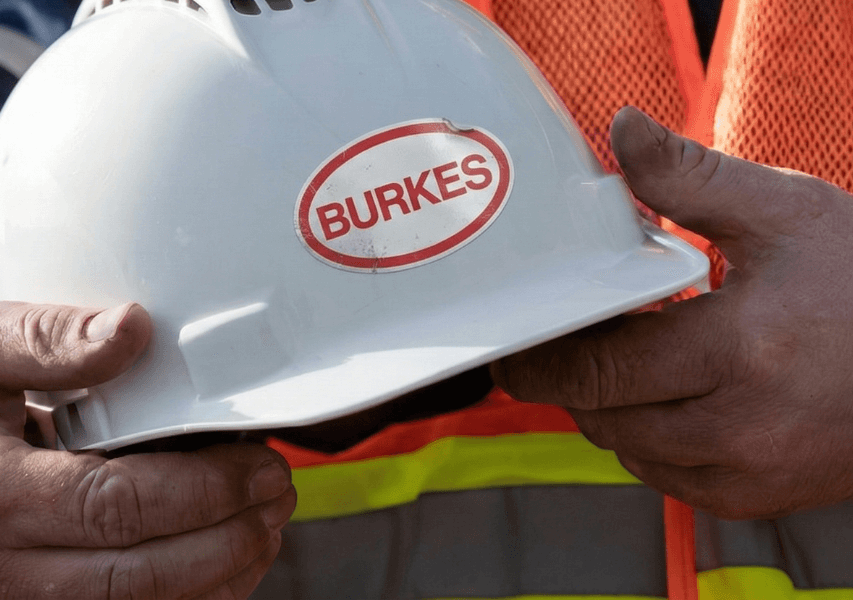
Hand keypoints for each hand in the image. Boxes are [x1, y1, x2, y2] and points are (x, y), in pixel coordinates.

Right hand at [0, 299, 294, 598]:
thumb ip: (48, 337)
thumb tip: (135, 330)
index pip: (111, 509)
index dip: (199, 490)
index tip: (254, 460)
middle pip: (135, 578)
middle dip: (227, 541)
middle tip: (277, 493)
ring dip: (216, 577)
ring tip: (265, 524)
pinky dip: (181, 596)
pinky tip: (221, 557)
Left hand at [491, 106, 852, 519]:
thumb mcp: (788, 213)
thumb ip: (692, 178)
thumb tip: (621, 133)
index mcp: (739, 351)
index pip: (598, 368)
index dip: (544, 358)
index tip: (517, 342)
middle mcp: (740, 428)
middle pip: (602, 415)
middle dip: (573, 379)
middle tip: (566, 340)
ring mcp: (751, 474)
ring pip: (628, 451)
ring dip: (609, 410)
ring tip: (625, 360)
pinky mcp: (759, 500)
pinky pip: (668, 478)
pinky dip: (650, 441)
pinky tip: (668, 398)